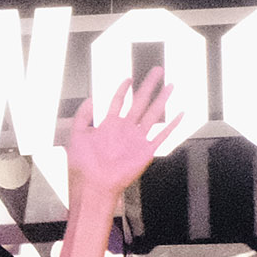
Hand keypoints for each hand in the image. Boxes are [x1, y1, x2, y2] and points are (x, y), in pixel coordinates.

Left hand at [64, 64, 173, 202]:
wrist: (93, 186)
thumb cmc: (82, 165)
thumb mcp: (76, 135)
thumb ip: (82, 116)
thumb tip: (90, 98)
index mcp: (108, 125)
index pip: (117, 101)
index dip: (123, 89)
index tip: (129, 78)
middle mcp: (124, 130)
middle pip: (139, 102)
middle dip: (148, 85)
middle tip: (157, 70)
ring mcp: (136, 139)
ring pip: (152, 114)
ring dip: (162, 99)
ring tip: (171, 85)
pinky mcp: (146, 151)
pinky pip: (162, 135)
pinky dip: (172, 125)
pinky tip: (181, 114)